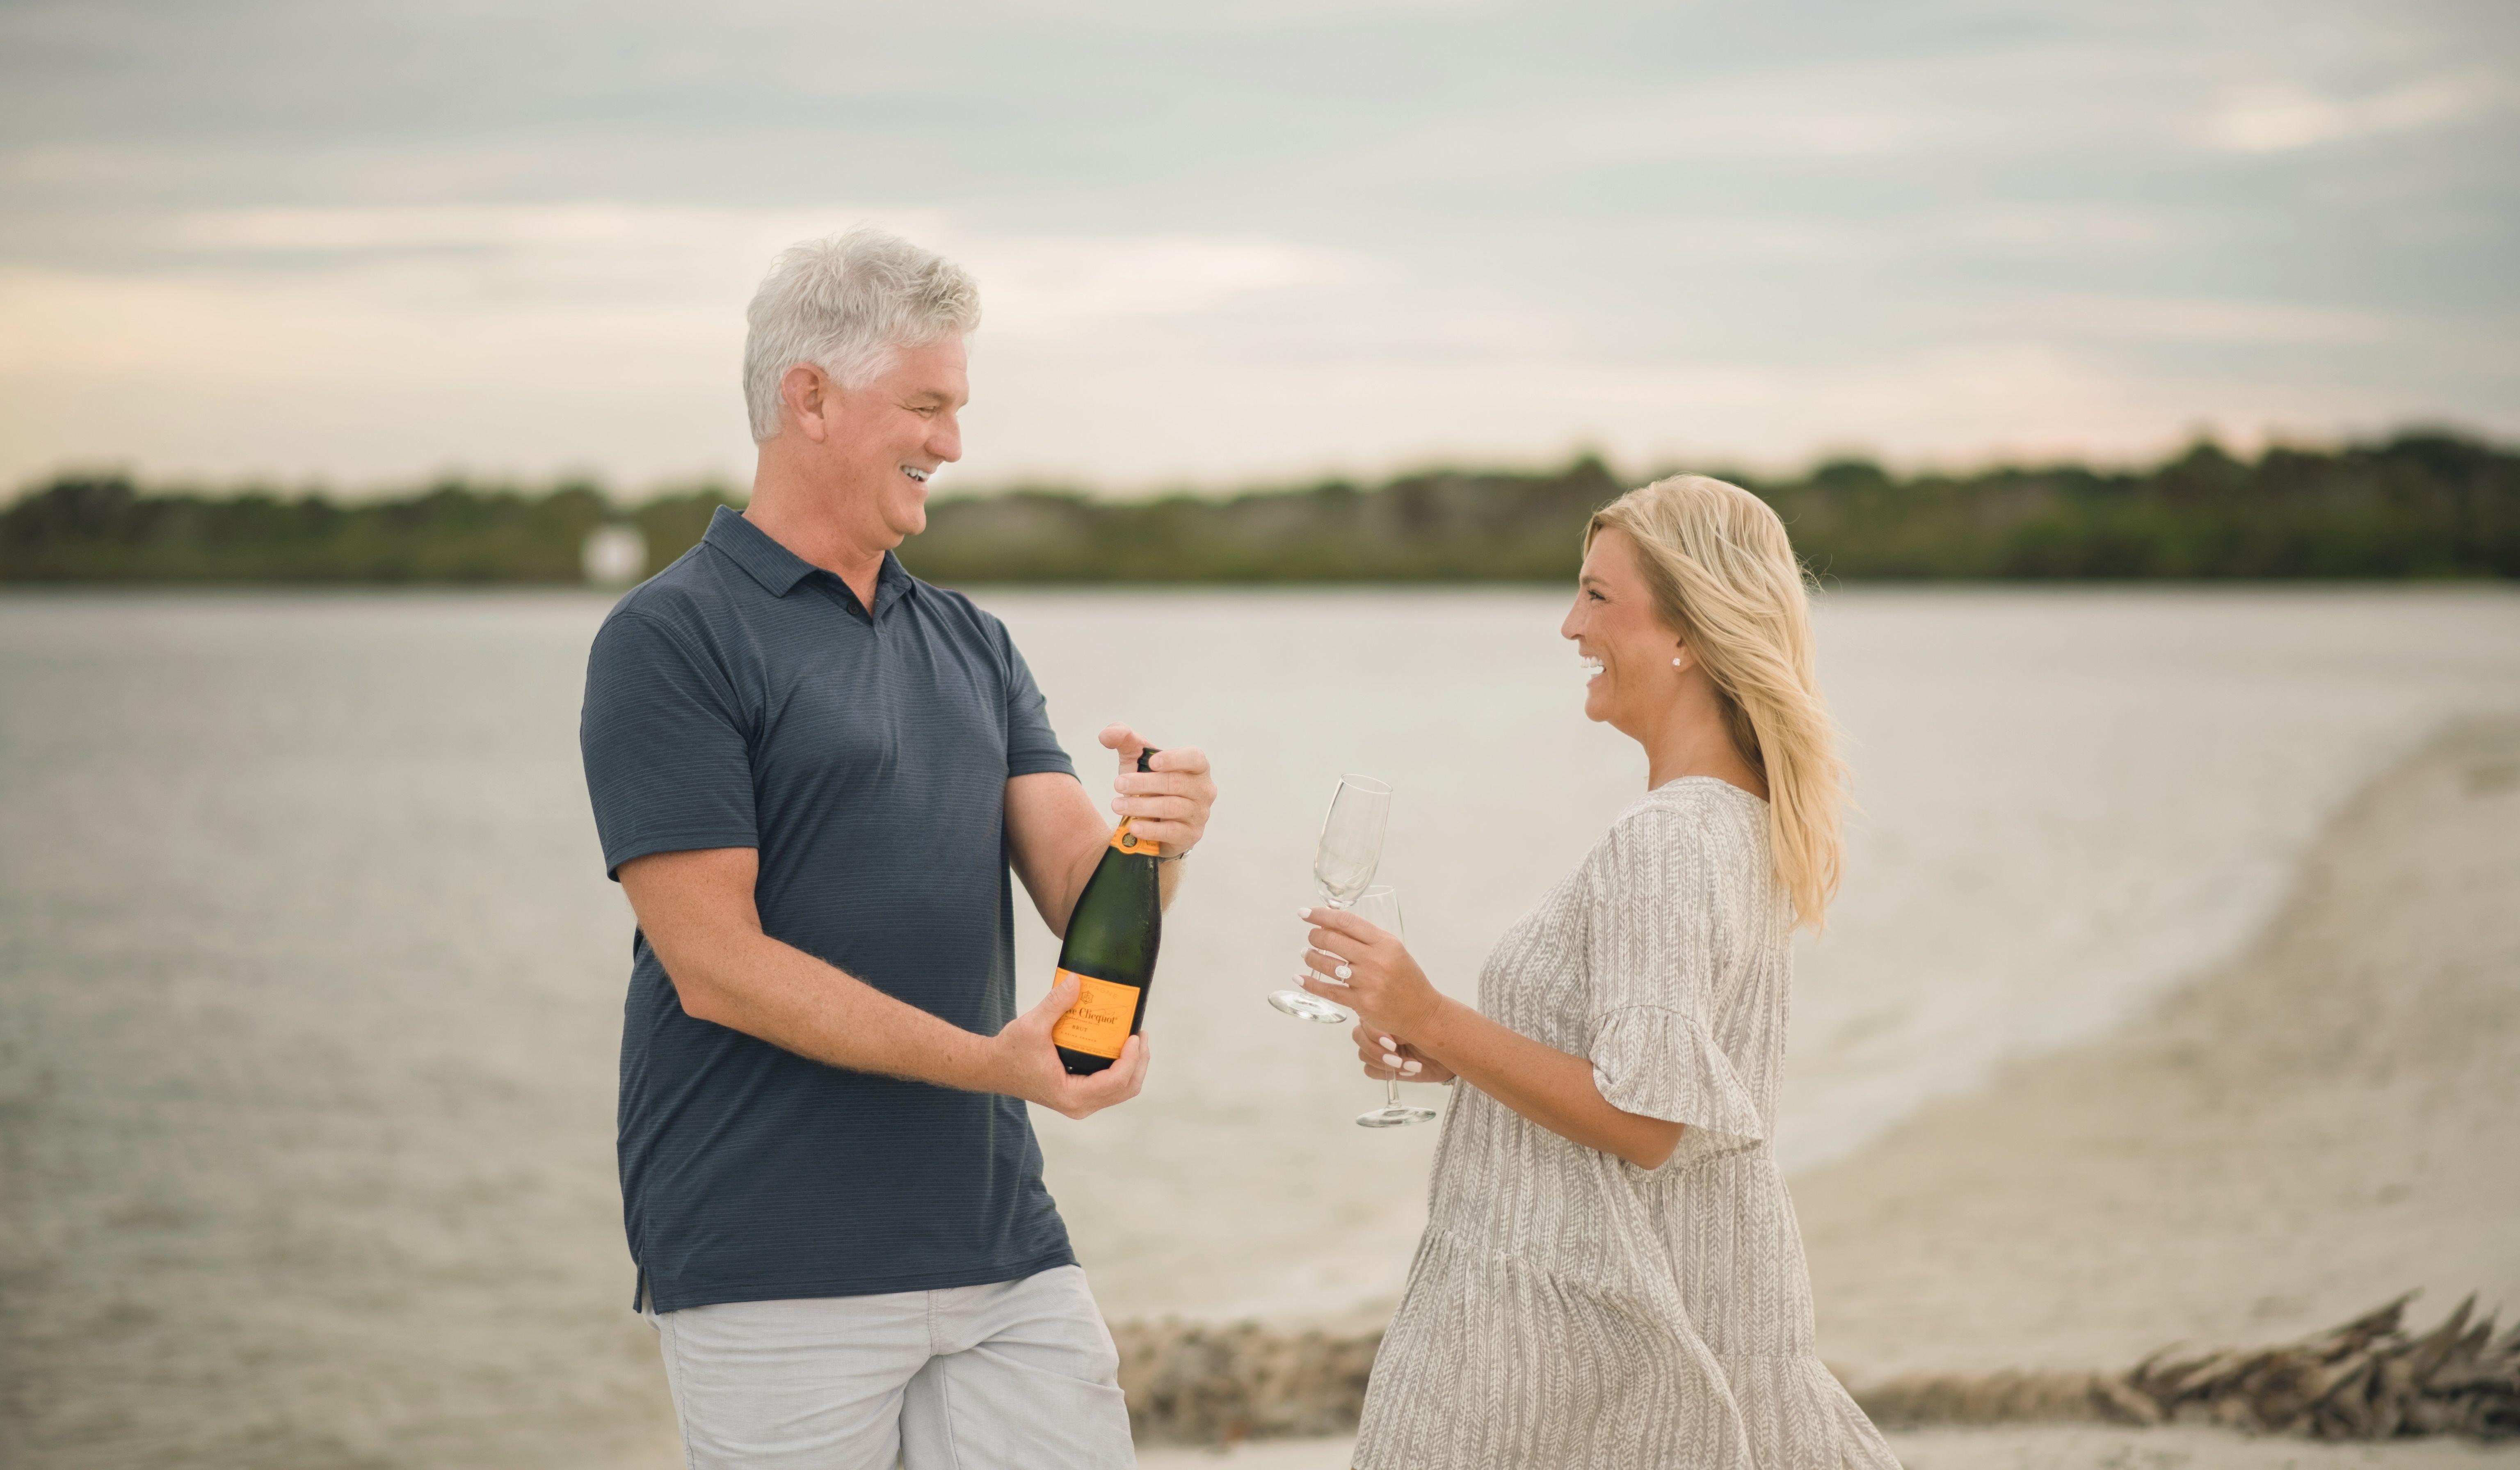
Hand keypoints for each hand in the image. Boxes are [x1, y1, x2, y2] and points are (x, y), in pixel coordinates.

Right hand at [988, 971, 1150, 1119]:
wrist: (992, 1068)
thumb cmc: (1010, 1051)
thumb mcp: (1032, 1025)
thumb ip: (1055, 1003)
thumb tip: (1076, 980)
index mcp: (1070, 1095)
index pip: (1116, 1081)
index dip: (1132, 1059)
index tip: (1134, 1035)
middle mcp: (1078, 1105)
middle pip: (1126, 1089)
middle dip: (1139, 1062)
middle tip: (1140, 1034)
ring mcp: (1079, 1103)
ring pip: (1121, 1090)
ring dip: (1133, 1066)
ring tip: (1135, 1039)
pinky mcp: (1077, 1095)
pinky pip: (1110, 1087)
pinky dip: (1121, 1069)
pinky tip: (1119, 1047)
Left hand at [1099, 725, 1213, 855]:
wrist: (1155, 822)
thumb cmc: (1151, 784)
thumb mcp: (1138, 759)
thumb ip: (1124, 740)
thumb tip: (1107, 734)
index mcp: (1196, 767)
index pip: (1195, 758)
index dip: (1174, 759)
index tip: (1151, 762)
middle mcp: (1203, 789)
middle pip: (1176, 783)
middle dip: (1144, 783)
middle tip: (1118, 784)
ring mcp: (1199, 813)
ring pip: (1171, 807)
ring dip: (1141, 805)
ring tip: (1117, 805)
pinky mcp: (1190, 835)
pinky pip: (1170, 831)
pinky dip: (1149, 828)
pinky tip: (1132, 825)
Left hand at [1298, 905, 1442, 1037]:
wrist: (1421, 1011)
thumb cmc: (1406, 979)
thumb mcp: (1393, 950)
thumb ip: (1367, 939)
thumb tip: (1334, 926)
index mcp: (1385, 942)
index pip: (1347, 921)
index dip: (1322, 915)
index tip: (1306, 913)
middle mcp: (1376, 960)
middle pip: (1333, 940)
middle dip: (1315, 936)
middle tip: (1311, 937)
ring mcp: (1367, 982)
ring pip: (1327, 964)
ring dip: (1311, 957)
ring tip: (1307, 954)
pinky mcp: (1361, 1003)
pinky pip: (1329, 990)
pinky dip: (1311, 984)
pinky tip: (1301, 978)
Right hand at [1353, 1022, 1454, 1083]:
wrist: (1450, 1053)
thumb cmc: (1436, 1034)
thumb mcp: (1420, 1026)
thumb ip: (1400, 1026)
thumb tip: (1389, 1035)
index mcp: (1384, 1015)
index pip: (1365, 1020)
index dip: (1375, 1033)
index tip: (1393, 1043)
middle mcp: (1378, 1031)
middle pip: (1358, 1037)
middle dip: (1377, 1049)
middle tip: (1397, 1057)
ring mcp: (1379, 1049)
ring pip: (1363, 1055)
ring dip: (1385, 1061)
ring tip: (1409, 1064)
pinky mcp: (1383, 1068)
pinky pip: (1370, 1070)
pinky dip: (1387, 1072)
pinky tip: (1407, 1070)